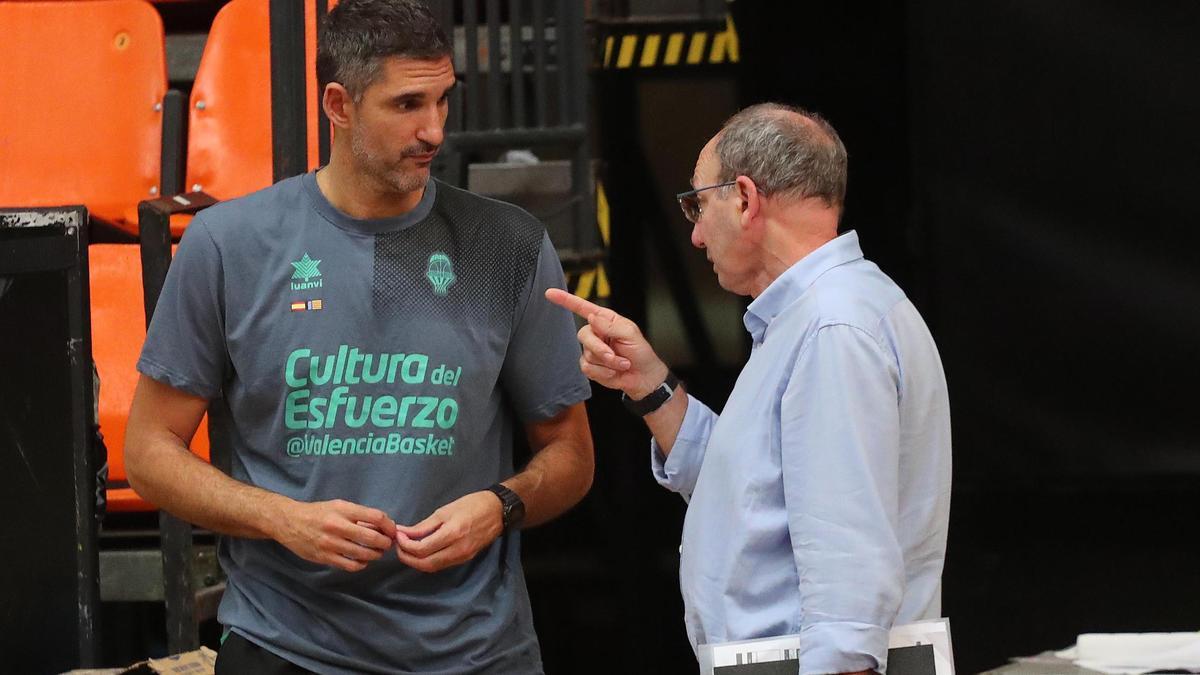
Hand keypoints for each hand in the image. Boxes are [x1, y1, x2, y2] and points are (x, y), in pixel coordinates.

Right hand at [271, 499, 396, 571]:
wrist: (289, 522)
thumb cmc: (317, 513)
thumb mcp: (338, 506)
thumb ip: (358, 515)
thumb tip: (383, 525)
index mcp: (343, 510)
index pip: (376, 517)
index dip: (389, 525)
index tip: (392, 530)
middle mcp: (337, 526)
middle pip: (372, 537)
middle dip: (385, 543)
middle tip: (387, 544)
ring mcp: (330, 543)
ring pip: (363, 554)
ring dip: (375, 555)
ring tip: (377, 553)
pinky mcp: (324, 557)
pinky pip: (350, 565)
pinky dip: (361, 564)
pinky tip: (362, 560)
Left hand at [394, 491, 503, 572]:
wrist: (498, 511)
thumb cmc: (471, 505)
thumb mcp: (445, 511)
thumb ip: (424, 526)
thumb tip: (404, 533)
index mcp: (452, 533)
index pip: (421, 548)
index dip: (405, 545)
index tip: (398, 535)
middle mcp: (457, 549)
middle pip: (425, 563)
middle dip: (407, 558)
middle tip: (399, 546)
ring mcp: (462, 556)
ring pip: (433, 567)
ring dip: (416, 561)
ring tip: (407, 549)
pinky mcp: (465, 559)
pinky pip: (442, 565)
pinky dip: (428, 561)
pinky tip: (422, 551)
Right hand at [544, 288, 667, 398]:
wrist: (643, 377)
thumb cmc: (640, 352)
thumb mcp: (630, 334)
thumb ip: (610, 325)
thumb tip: (592, 316)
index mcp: (605, 320)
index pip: (582, 308)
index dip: (565, 300)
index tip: (550, 293)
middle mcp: (596, 333)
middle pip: (584, 335)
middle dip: (601, 349)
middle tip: (617, 356)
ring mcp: (591, 350)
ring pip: (587, 354)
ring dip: (607, 363)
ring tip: (621, 364)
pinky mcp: (590, 366)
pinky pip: (588, 368)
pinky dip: (603, 372)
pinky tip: (614, 372)